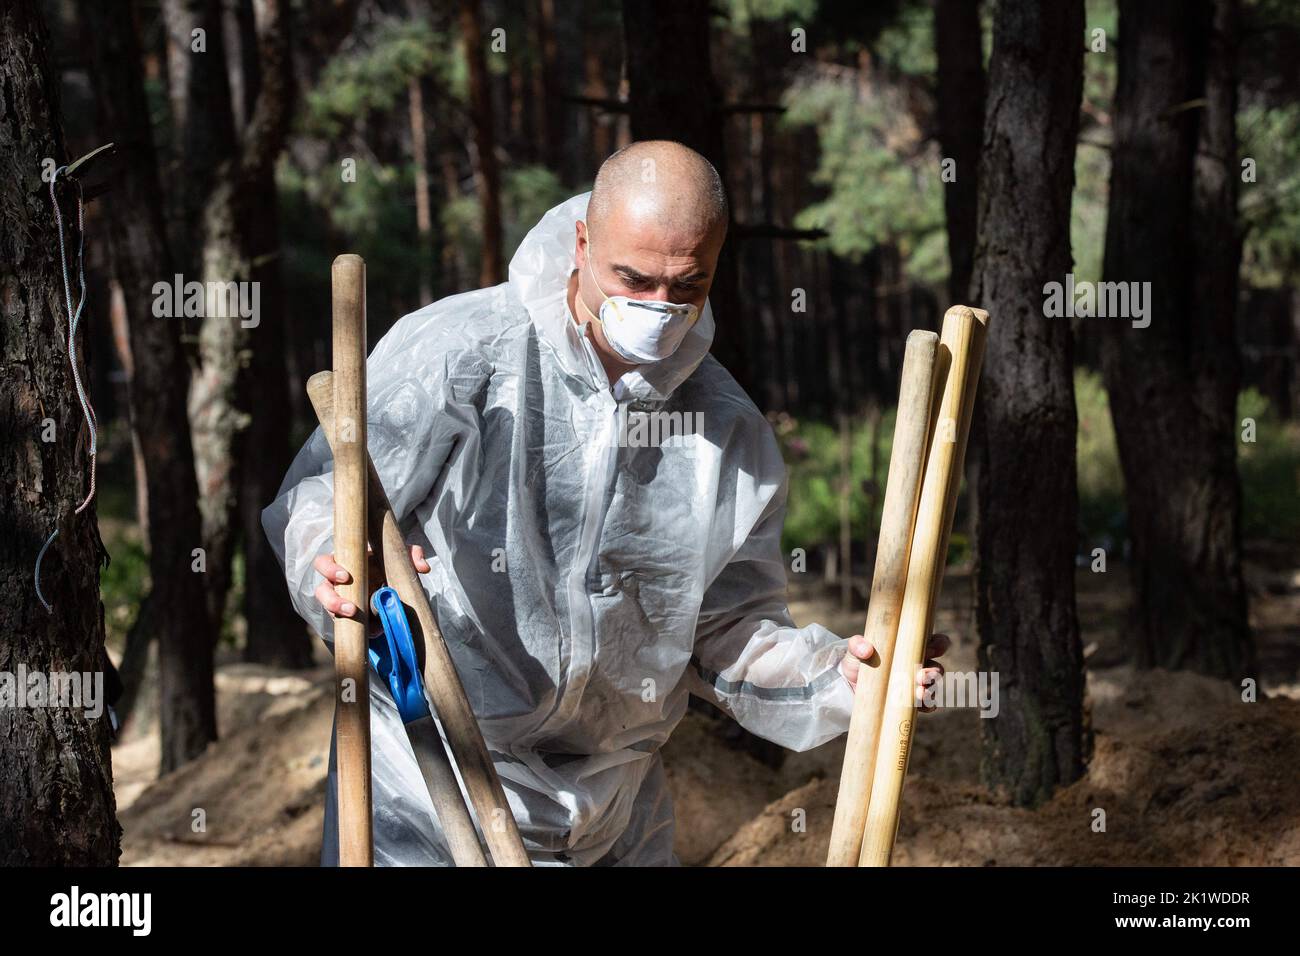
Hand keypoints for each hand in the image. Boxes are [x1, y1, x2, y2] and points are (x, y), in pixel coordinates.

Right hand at [313, 544, 430, 633]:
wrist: (391, 584)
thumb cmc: (388, 564)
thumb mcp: (400, 556)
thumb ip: (412, 555)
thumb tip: (423, 568)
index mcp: (344, 564)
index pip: (324, 563)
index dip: (330, 570)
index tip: (345, 577)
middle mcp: (336, 584)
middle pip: (322, 591)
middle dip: (332, 601)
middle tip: (351, 609)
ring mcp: (341, 602)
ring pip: (330, 611)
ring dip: (342, 618)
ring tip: (360, 622)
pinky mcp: (348, 619)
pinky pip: (346, 626)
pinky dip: (360, 628)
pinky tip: (374, 630)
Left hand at [840, 633, 950, 712]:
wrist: (849, 686)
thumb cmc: (857, 661)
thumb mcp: (855, 650)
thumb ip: (857, 645)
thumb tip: (867, 650)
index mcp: (912, 648)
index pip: (936, 643)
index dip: (939, 645)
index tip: (929, 649)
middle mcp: (919, 667)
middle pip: (937, 669)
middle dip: (932, 673)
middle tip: (920, 676)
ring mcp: (916, 686)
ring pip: (933, 688)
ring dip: (930, 690)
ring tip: (919, 692)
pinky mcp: (910, 703)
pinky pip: (927, 705)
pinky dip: (928, 706)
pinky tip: (921, 705)